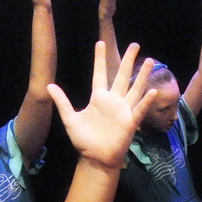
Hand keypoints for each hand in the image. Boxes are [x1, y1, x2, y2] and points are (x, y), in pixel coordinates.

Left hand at [47, 42, 156, 169]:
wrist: (95, 158)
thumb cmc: (83, 140)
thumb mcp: (70, 119)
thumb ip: (62, 102)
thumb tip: (49, 85)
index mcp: (98, 98)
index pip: (100, 73)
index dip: (100, 59)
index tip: (101, 42)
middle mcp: (113, 101)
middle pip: (122, 76)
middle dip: (128, 60)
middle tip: (135, 45)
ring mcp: (123, 110)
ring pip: (135, 88)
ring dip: (142, 75)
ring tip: (150, 60)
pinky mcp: (130, 122)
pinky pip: (139, 109)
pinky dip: (146, 101)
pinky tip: (152, 91)